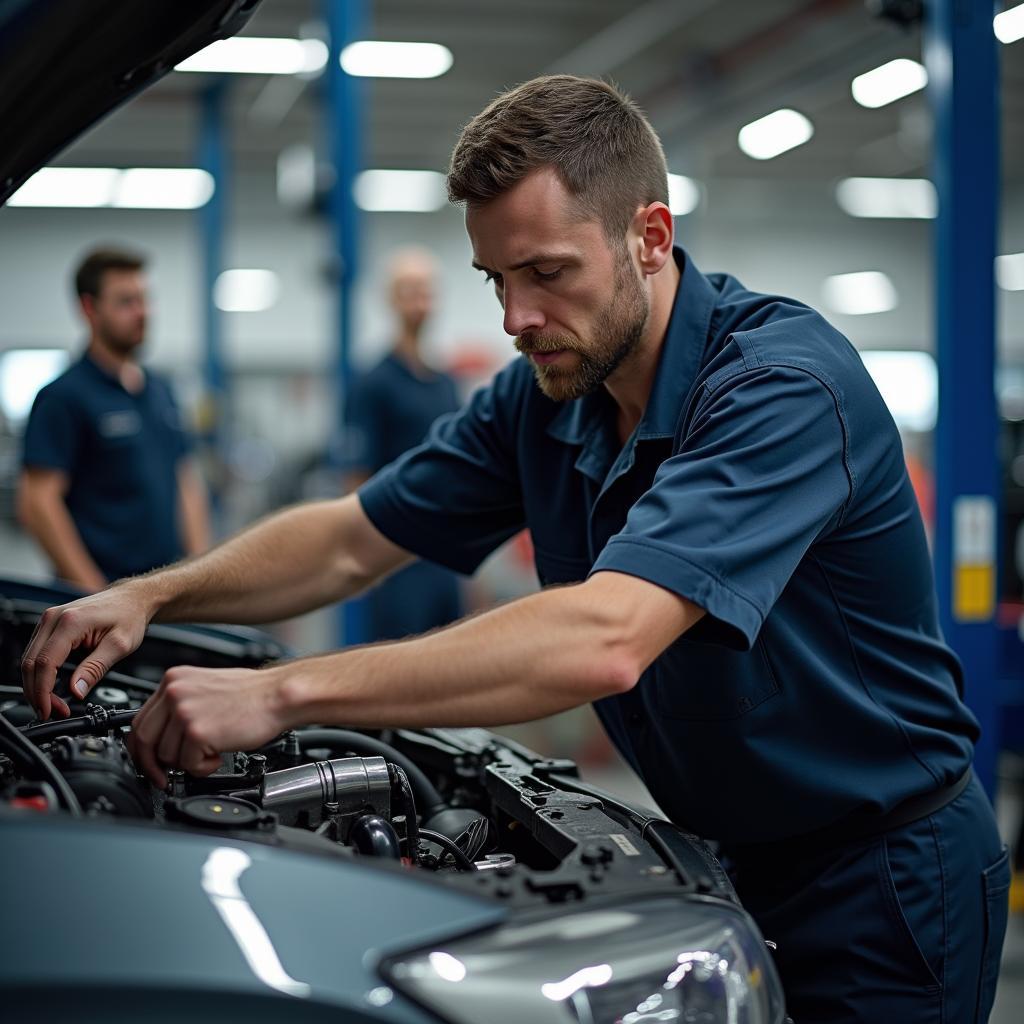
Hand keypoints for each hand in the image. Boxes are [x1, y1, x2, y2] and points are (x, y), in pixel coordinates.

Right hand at [21, 583, 153, 720]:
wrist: (132, 598)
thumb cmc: (129, 616)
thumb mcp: (119, 646)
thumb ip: (95, 669)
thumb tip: (76, 691)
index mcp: (71, 622)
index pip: (45, 663)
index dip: (43, 692)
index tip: (48, 710)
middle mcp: (54, 618)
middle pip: (31, 663)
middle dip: (36, 693)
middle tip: (51, 712)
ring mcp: (49, 619)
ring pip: (29, 659)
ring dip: (36, 685)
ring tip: (52, 704)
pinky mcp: (50, 624)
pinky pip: (36, 653)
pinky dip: (39, 673)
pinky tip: (49, 688)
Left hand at [127, 665, 287, 787]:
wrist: (279, 696)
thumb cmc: (253, 695)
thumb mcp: (206, 688)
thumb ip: (180, 706)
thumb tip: (162, 735)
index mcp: (174, 680)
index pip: (140, 720)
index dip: (142, 749)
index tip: (149, 762)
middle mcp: (174, 692)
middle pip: (143, 740)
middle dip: (153, 765)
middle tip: (165, 777)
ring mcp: (184, 711)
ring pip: (166, 756)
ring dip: (189, 763)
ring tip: (212, 751)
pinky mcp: (197, 731)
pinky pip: (188, 764)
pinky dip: (204, 767)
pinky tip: (220, 753)